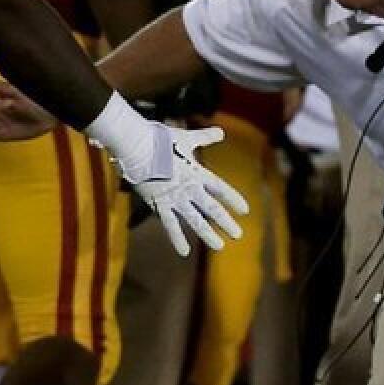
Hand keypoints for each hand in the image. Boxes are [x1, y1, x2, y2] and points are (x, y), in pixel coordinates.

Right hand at [123, 122, 248, 256]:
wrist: (137, 147)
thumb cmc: (161, 139)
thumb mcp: (186, 138)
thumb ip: (205, 137)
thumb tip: (221, 132)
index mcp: (198, 172)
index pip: (221, 189)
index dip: (234, 199)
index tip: (246, 210)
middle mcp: (190, 188)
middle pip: (212, 209)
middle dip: (226, 223)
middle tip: (238, 235)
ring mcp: (175, 198)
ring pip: (195, 221)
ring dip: (207, 234)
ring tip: (219, 246)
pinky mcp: (159, 204)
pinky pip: (170, 225)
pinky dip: (177, 239)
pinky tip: (184, 252)